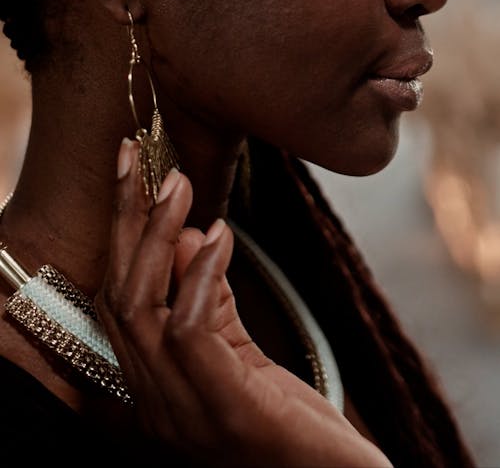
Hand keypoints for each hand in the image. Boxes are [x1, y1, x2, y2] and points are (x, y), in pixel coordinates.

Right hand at [95, 138, 392, 467]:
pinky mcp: (226, 412)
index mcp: (155, 386)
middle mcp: (156, 402)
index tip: (134, 172)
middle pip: (117, 295)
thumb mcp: (241, 352)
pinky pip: (189, 330)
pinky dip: (200, 275)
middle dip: (125, 220)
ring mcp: (184, 413)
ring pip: (142, 308)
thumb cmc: (295, 427)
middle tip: (144, 161)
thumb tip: (181, 235)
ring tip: (178, 186)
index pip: (116, 299)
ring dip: (156, 236)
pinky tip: (218, 236)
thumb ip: (208, 300)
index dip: (118, 233)